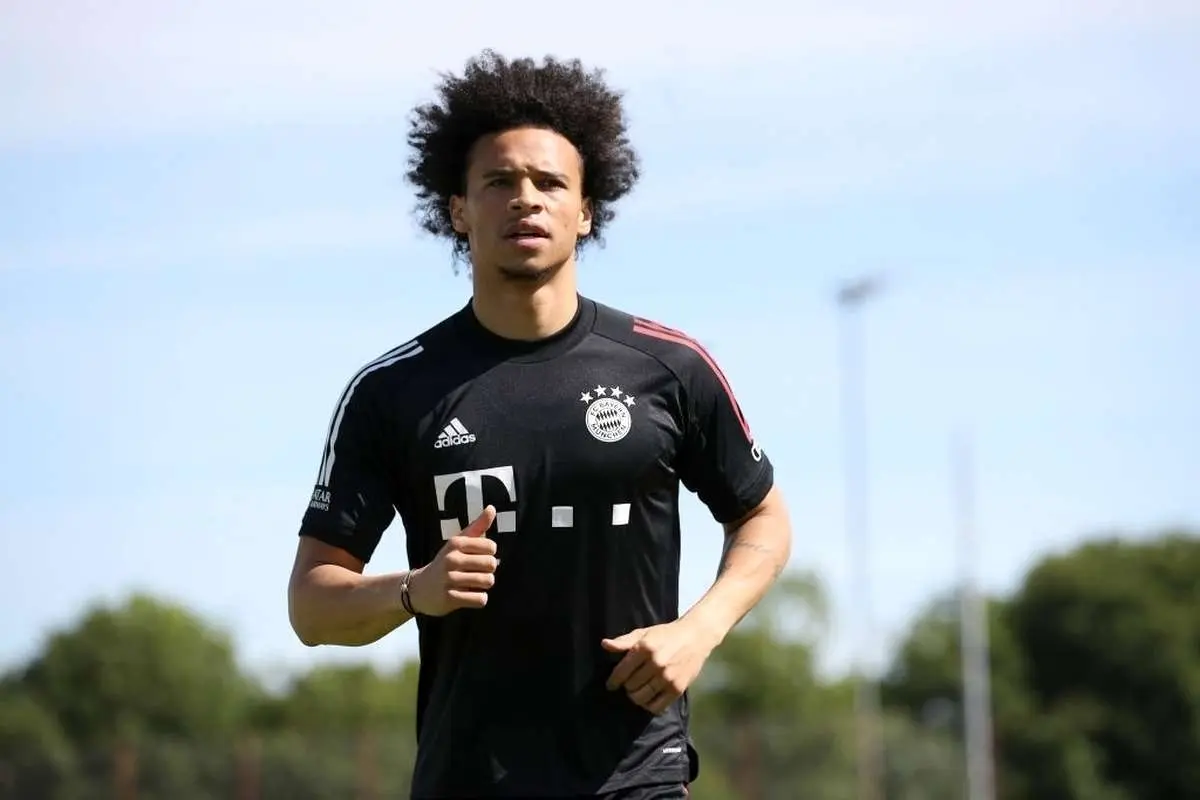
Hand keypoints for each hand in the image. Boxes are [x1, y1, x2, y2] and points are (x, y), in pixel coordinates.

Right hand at [408, 505, 498, 616]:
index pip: (491, 546)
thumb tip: (492, 508)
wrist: (419, 588)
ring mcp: (449, 579)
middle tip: (476, 573)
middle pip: (491, 564)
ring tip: (473, 584)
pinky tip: (469, 596)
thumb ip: (477, 526)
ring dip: (484, 585)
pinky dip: (479, 599)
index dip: (489, 554)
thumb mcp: (458, 542)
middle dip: (488, 571)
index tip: (478, 557)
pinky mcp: (450, 598)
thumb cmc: (446, 562)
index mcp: (456, 544)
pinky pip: (480, 599)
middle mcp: (451, 560)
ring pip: (487, 581)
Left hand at [601, 620, 718, 714]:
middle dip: (626, 686)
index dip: (613, 681)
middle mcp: (656, 663)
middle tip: (629, 684)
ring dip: (635, 696)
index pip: (622, 671)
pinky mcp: (677, 688)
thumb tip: (604, 644)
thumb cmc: (666, 634)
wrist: (695, 636)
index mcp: (645, 648)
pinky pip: (657, 706)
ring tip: (637, 692)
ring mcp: (667, 677)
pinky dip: (649, 706)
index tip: (611, 685)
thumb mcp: (644, 633)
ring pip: (641, 697)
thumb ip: (624, 641)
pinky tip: (648, 699)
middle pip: (630, 686)